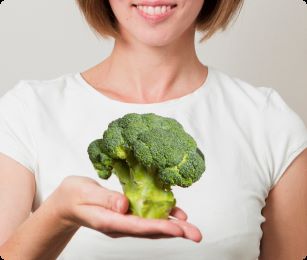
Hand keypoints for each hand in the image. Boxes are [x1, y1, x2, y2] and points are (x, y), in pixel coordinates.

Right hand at [46, 176, 201, 241]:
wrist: (67, 204)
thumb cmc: (73, 196)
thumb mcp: (84, 192)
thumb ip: (104, 198)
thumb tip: (124, 205)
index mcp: (108, 221)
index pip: (137, 226)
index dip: (159, 227)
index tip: (178, 228)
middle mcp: (119, 225)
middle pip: (150, 231)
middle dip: (174, 232)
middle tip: (196, 234)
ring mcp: (123, 222)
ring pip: (151, 227)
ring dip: (173, 227)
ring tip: (191, 227)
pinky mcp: (126, 216)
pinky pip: (147, 218)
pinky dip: (162, 216)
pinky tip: (175, 214)